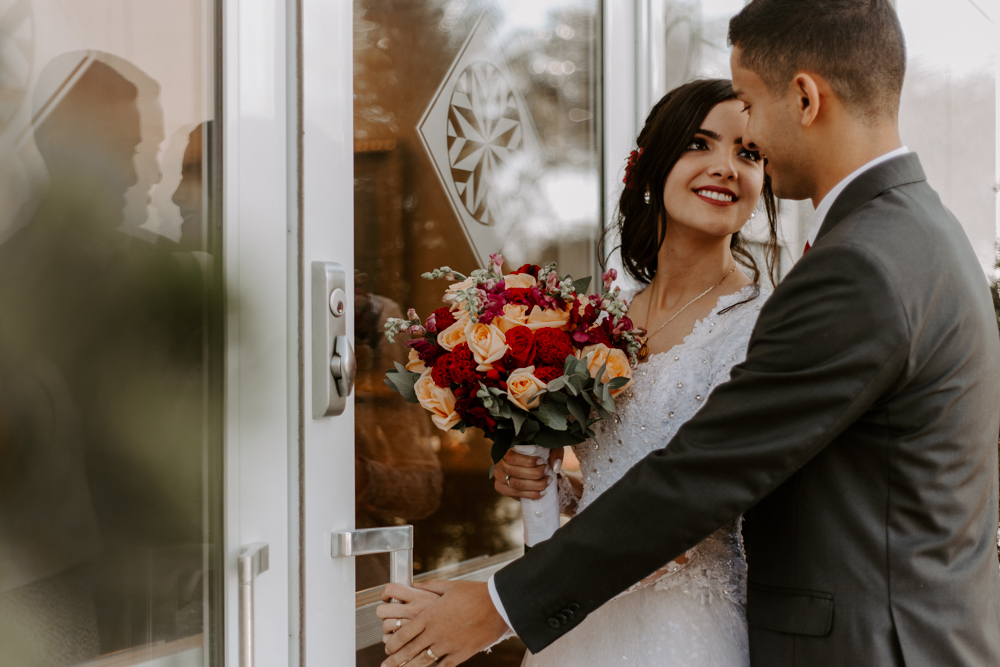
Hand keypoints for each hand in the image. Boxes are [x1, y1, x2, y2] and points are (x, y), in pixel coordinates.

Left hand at [381, 580, 508, 666]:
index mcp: (430, 615)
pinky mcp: (461, 653)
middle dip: (395, 660)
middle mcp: (436, 632)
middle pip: (410, 650)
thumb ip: (429, 586)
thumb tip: (414, 585)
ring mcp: (448, 644)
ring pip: (423, 661)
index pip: (405, 633)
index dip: (393, 643)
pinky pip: (443, 666)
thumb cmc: (475, 593)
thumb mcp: (449, 586)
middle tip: (385, 665)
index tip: (387, 648)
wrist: (498, 605)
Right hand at [494, 447, 563, 499]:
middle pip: (515, 472)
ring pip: (516, 484)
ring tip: (547, 482)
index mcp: (504, 448)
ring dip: (534, 486)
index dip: (528, 462)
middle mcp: (497, 461)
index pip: (512, 457)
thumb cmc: (536, 450)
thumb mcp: (546, 446)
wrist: (527, 460)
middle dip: (535, 474)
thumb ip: (553, 452)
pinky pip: (514, 493)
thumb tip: (555, 466)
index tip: (543, 462)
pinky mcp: (500, 487)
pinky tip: (541, 493)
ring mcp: (497, 475)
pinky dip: (529, 495)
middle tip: (548, 473)